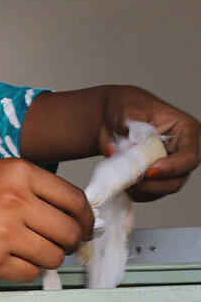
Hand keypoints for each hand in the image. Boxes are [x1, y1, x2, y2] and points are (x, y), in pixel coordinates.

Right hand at [0, 159, 93, 282]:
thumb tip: (70, 213)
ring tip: (28, 248)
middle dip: (71, 241)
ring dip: (47, 257)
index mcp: (19, 172)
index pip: (74, 199)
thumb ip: (32, 188)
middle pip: (69, 231)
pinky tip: (10, 257)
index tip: (85, 225)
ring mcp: (4, 232)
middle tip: (61, 242)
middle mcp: (15, 200)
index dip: (86, 217)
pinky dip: (26, 269)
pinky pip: (29, 273)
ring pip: (53, 256)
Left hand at [98, 87, 200, 201]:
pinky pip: (149, 193)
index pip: (189, 157)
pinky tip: (121, 179)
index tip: (148, 171)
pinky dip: (134, 191)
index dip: (171, 168)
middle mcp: (182, 152)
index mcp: (185, 130)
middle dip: (152, 183)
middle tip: (129, 178)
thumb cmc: (126, 107)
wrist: (111, 117)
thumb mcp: (129, 110)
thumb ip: (132, 128)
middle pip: (178, 179)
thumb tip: (131, 148)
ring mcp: (170, 168)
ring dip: (141, 188)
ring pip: (163, 189)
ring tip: (121, 176)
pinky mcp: (156, 179)